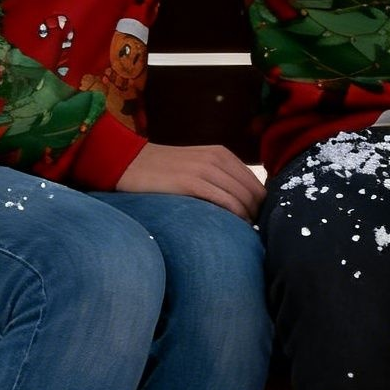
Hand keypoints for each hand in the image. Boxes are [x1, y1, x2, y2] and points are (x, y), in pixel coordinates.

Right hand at [115, 142, 265, 219]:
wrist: (128, 161)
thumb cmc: (162, 171)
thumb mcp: (196, 166)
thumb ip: (218, 178)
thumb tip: (242, 205)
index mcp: (222, 154)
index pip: (256, 183)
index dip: (260, 205)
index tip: (255, 222)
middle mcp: (217, 158)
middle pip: (254, 192)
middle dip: (257, 214)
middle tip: (251, 233)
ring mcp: (204, 169)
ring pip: (242, 198)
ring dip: (248, 218)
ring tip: (243, 235)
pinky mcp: (190, 182)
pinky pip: (224, 202)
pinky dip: (235, 216)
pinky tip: (233, 229)